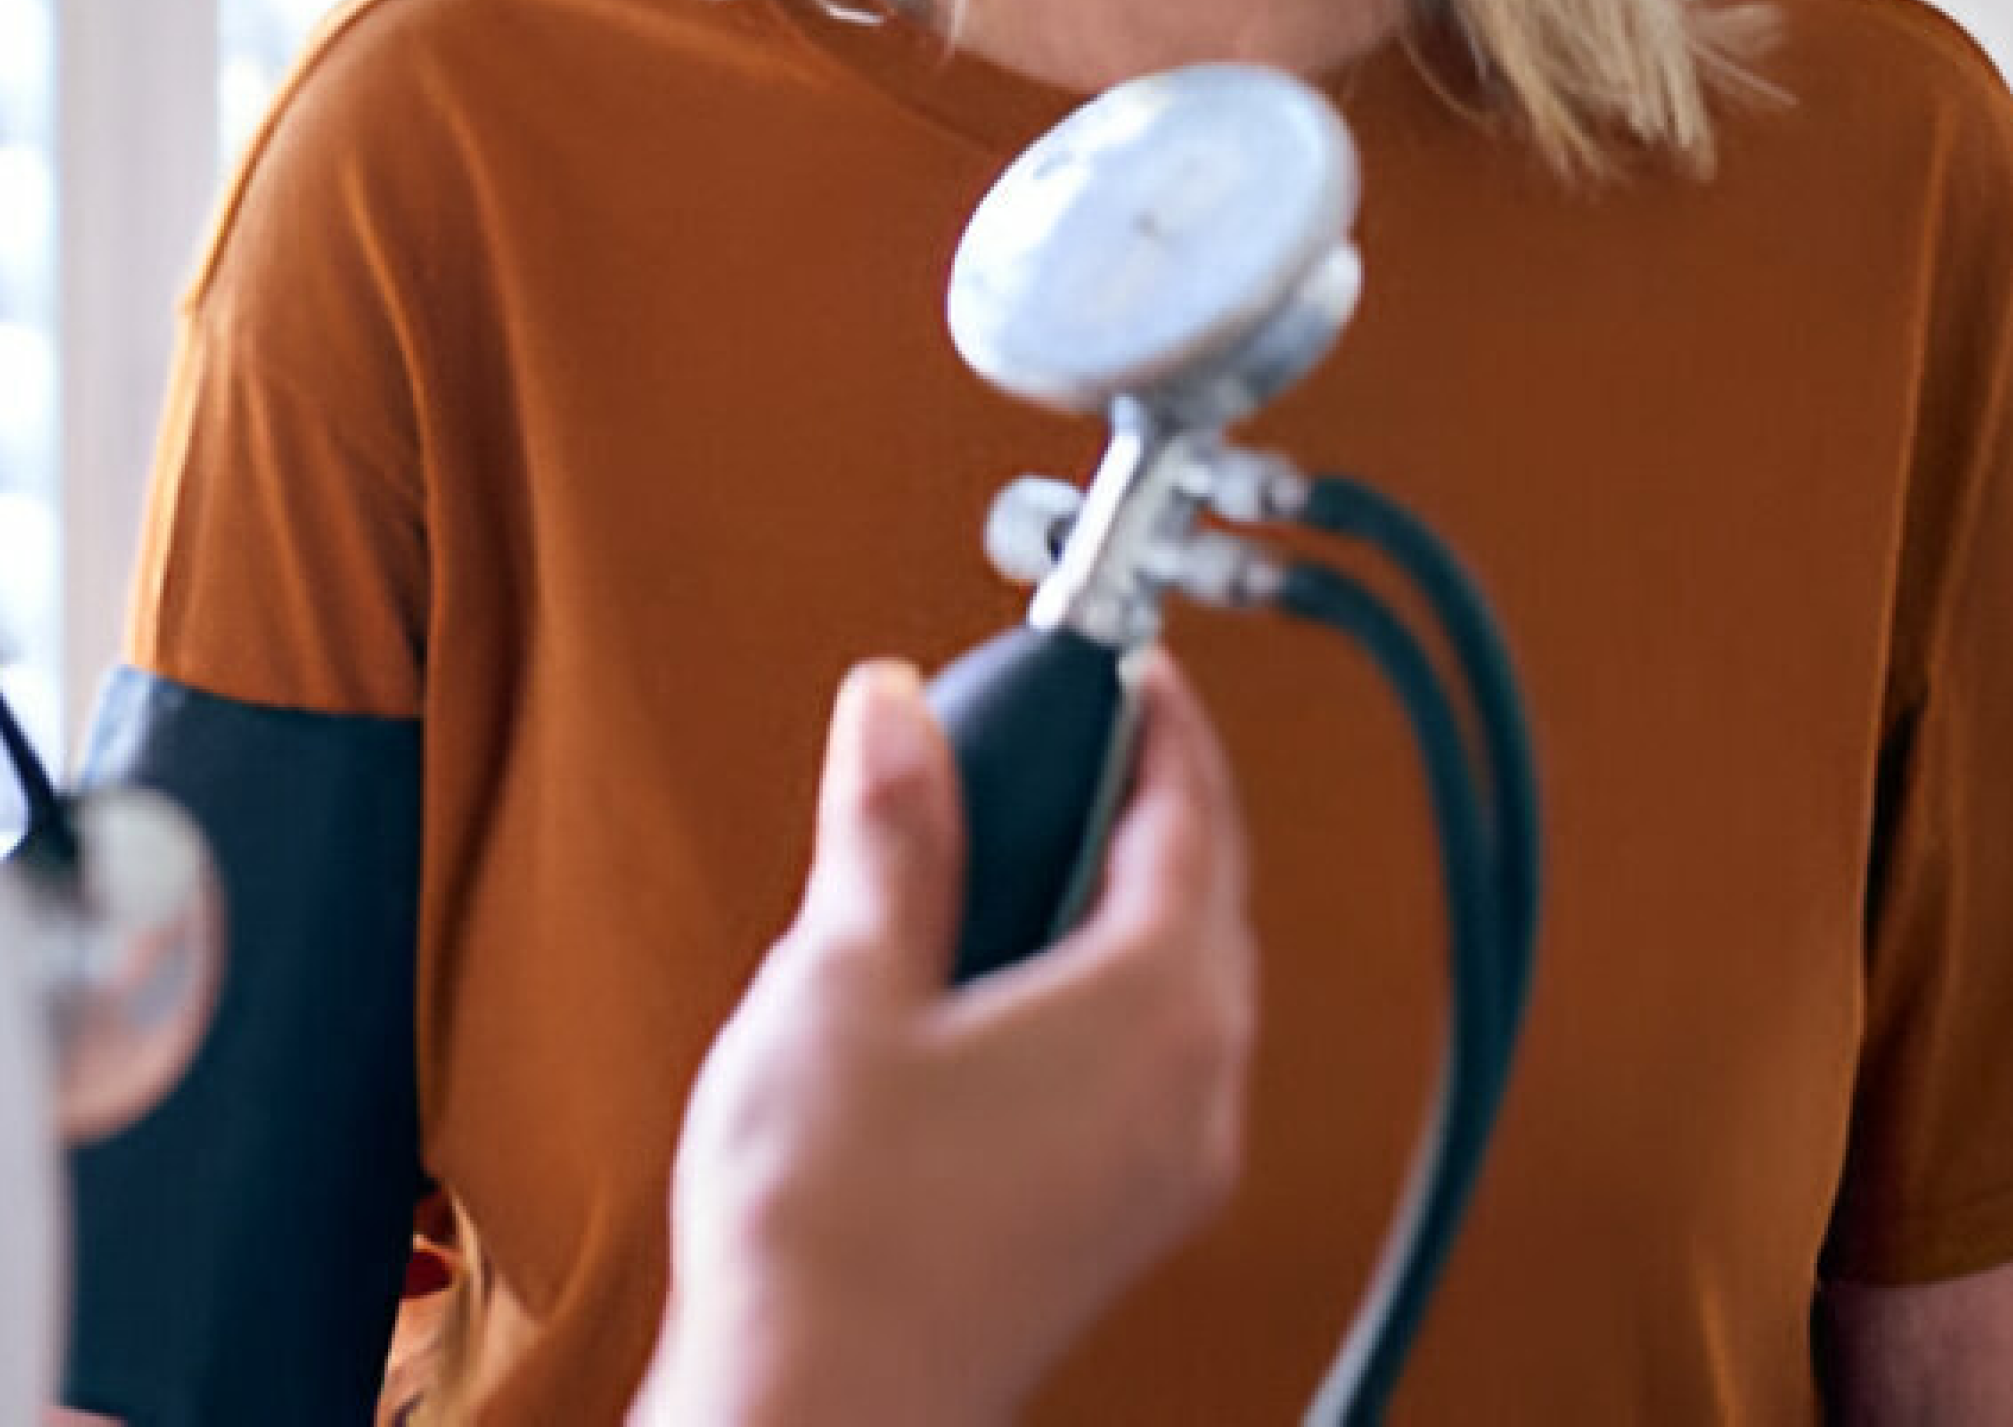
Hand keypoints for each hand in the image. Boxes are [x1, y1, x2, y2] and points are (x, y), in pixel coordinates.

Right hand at [631, 647, 1254, 1426]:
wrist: (810, 1426)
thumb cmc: (831, 1227)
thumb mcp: (844, 976)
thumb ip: (890, 830)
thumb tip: (897, 709)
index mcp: (1158, 1009)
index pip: (1193, 815)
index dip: (1157, 720)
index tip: (1122, 663)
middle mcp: (1196, 1092)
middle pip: (1201, 897)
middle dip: (1140, 802)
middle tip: (1063, 737)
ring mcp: (1167, 1173)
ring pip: (1179, 987)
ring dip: (1114, 900)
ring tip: (1016, 848)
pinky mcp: (1118, 1228)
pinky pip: (1146, 1063)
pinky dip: (1096, 989)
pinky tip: (995, 985)